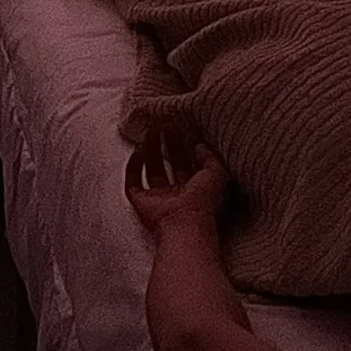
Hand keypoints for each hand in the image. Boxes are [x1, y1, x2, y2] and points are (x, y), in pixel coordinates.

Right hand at [125, 123, 229, 244]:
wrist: (185, 225)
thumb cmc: (204, 204)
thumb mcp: (217, 174)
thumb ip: (210, 157)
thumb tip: (199, 145)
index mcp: (197, 191)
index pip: (190, 165)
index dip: (186, 147)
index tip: (183, 130)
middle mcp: (177, 195)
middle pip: (170, 165)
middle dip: (168, 145)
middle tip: (165, 126)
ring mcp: (158, 199)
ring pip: (152, 170)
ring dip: (150, 150)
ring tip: (150, 131)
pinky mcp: (140, 202)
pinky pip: (133, 181)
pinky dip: (134, 165)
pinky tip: (139, 149)